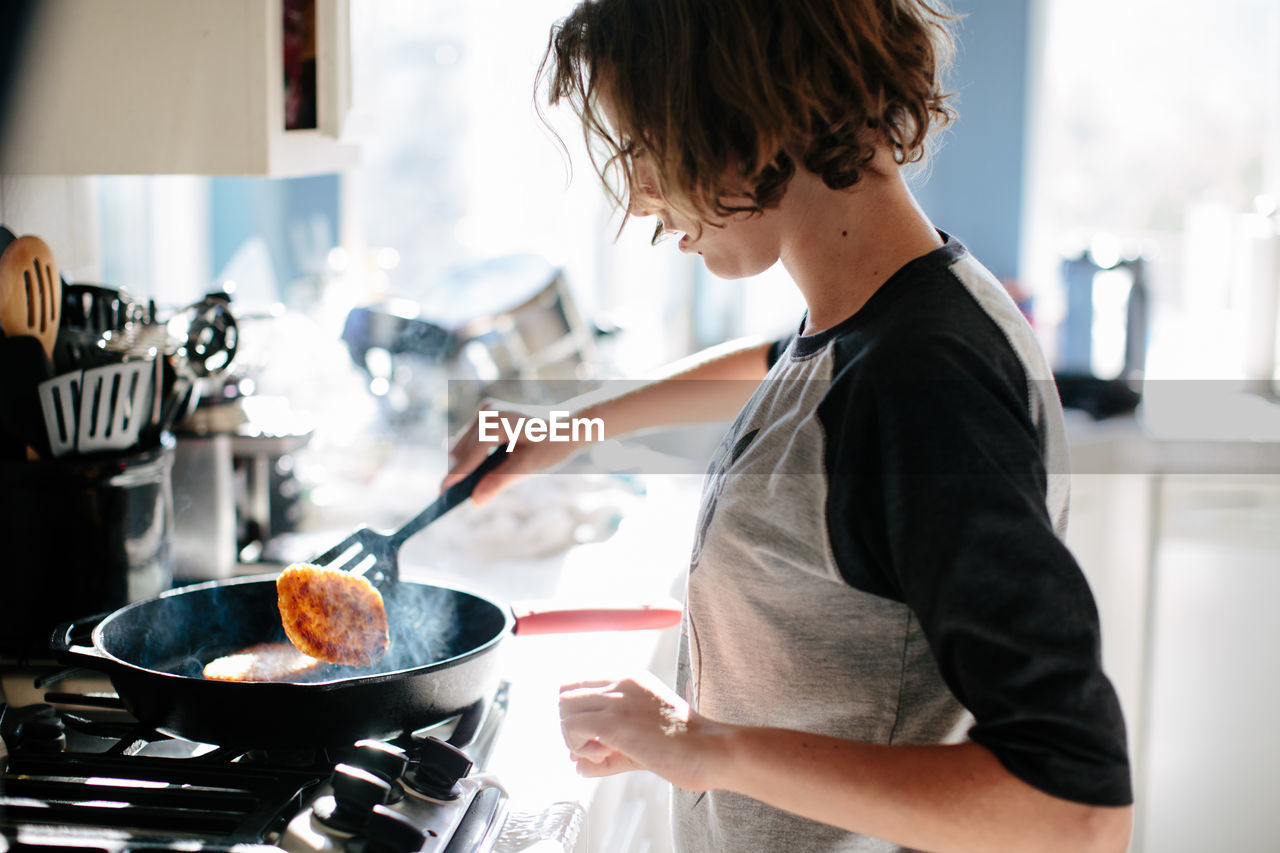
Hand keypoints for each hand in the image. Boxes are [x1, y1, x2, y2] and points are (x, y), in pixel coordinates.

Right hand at [442, 399, 585, 504]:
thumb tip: (475, 500)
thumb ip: (500, 482)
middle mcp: (487, 411)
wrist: (570, 424)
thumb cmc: (554, 444)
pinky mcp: (488, 414)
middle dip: (460, 472)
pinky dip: (473, 456)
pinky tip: (478, 473)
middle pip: (461, 449)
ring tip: (463, 489)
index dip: (457, 475)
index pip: (470, 453)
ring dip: (466, 465)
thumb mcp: (528, 467)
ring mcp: (486, 410)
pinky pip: (472, 440)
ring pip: (463, 445)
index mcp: (497, 421)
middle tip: (452, 499)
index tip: (443, 494)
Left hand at [558, 671, 730, 791]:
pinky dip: (579, 747)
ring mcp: (616, 699)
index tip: (597, 740)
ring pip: (563, 708)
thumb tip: (576, 766)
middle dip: (572, 725)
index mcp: (629, 680)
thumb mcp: (641, 745)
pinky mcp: (613, 721)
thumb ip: (608, 753)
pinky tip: (605, 756)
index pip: (580, 686)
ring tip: (603, 753)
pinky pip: (571, 728)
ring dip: (574, 737)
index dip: (580, 716)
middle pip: (565, 694)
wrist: (711, 750)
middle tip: (596, 747)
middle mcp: (620, 682)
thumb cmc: (685, 749)